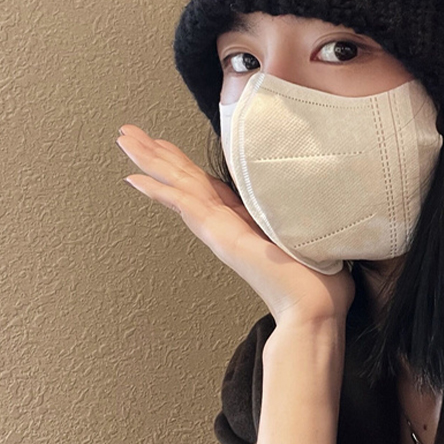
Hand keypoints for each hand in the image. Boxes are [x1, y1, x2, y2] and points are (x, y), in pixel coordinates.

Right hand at [116, 124, 353, 325]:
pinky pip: (187, 206)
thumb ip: (299, 215)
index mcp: (243, 219)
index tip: (164, 144)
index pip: (206, 183)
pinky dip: (161, 192)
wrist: (314, 311)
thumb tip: (315, 194)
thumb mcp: (306, 232)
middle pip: (185, 179)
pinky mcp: (223, 237)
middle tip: (129, 132)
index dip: (183, 162)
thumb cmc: (318, 280)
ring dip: (151, 162)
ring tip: (125, 140)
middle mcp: (225, 224)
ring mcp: (220, 231)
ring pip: (179, 187)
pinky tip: (137, 179)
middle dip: (157, 154)